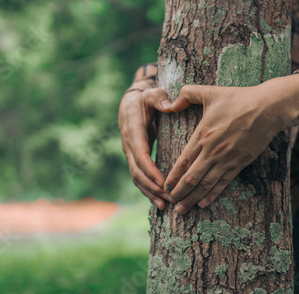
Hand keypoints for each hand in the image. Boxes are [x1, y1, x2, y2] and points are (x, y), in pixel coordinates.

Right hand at [119, 87, 171, 209]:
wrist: (131, 105)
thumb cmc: (145, 98)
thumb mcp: (151, 94)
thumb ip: (159, 98)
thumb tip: (168, 105)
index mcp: (133, 130)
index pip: (140, 154)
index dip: (150, 170)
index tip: (163, 182)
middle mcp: (129, 144)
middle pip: (137, 171)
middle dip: (152, 186)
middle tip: (169, 198)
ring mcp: (130, 153)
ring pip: (136, 178)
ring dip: (149, 192)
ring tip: (165, 205)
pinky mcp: (135, 159)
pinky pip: (139, 178)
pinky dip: (148, 190)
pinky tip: (160, 201)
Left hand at [164, 75, 298, 214]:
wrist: (268, 108)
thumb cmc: (238, 99)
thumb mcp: (209, 92)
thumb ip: (186, 95)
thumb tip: (170, 104)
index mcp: (202, 135)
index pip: (183, 161)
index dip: (172, 177)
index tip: (164, 187)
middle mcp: (213, 151)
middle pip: (191, 178)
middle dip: (179, 193)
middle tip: (169, 202)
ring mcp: (227, 159)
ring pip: (206, 185)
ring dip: (192, 198)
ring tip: (181, 210)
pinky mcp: (240, 163)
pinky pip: (223, 183)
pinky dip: (212, 195)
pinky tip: (204, 203)